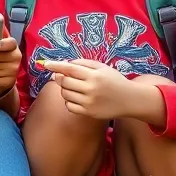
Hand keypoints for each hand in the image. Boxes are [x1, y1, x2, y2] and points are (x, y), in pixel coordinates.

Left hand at [39, 59, 158, 122]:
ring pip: (64, 93)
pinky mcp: (88, 112)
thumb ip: (83, 63)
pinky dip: (69, 101)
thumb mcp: (102, 67)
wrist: (130, 100)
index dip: (56, 65)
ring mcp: (89, 102)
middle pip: (64, 81)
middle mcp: (91, 89)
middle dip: (61, 78)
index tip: (45, 64)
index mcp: (94, 75)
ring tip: (76, 87)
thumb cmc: (114, 81)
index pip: (70, 69)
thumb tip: (63, 64)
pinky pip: (69, 106)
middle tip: (66, 77)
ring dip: (65, 89)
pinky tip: (78, 97)